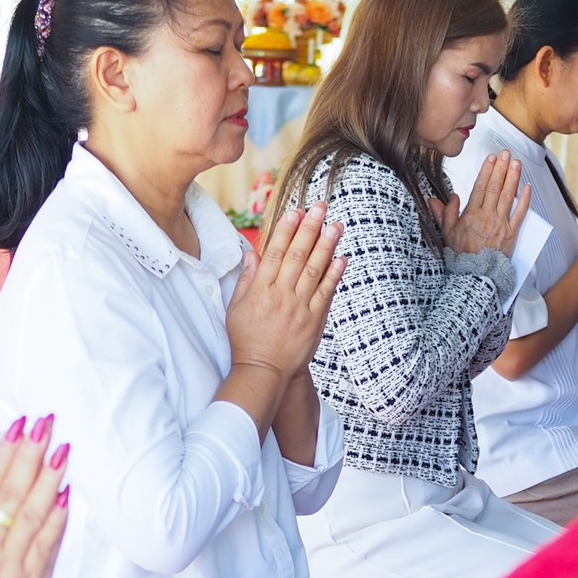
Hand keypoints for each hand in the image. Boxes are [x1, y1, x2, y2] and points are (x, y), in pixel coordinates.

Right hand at [0, 416, 69, 577]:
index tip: (19, 427)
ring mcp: (10, 563)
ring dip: (49, 479)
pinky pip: (45, 545)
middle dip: (31, 454)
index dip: (5, 454)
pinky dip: (56, 520)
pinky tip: (66, 498)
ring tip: (62, 450)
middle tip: (47, 423)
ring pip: (33, 513)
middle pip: (13, 490)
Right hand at [228, 202, 344, 379]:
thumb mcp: (236, 308)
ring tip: (336, 226)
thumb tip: (252, 253)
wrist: (264, 370)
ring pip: (315, 270)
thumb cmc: (247, 340)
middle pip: (298, 256)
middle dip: (310, 229)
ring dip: (326, 246)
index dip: (286, 231)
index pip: (275, 253)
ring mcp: (299, 307)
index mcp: (260, 290)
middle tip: (320, 208)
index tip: (295, 212)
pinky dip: (335, 275)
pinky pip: (326, 293)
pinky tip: (342, 257)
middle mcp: (281, 295)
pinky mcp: (314, 320)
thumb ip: (246, 279)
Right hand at [432, 150, 530, 256]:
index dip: (486, 171)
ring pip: (508, 197)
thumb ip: (444, 213)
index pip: (480, 188)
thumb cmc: (461, 254)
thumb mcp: (447, 233)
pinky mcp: (511, 233)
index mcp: (471, 215)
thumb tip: (440, 198)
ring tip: (516, 163)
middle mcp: (487, 217)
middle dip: (501, 169)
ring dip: (513, 178)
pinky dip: (525, 200)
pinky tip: (528, 187)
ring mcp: (501, 224)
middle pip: (495, 188)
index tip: (491, 158)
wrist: (475, 274)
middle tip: (506, 154)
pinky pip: (520, 214)